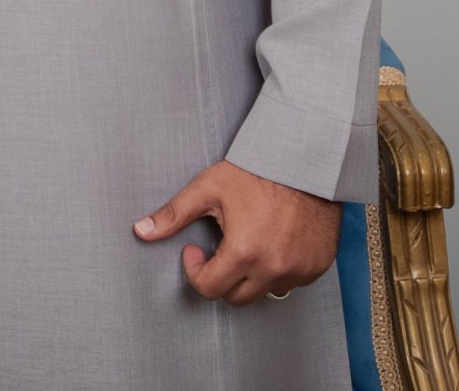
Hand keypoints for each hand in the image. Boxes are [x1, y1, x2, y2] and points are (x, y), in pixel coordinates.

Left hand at [134, 159, 340, 304]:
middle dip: (221, 278)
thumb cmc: (257, 172)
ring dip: (251, 277)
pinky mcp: (316, 267)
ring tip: (247, 244)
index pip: (209, 288)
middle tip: (220, 249)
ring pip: (265, 292)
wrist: (305, 162)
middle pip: (236, 297)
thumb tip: (142, 230)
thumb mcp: (209, 188)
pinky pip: (291, 283)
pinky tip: (272, 244)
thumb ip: (174, 214)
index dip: (195, 270)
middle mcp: (273, 268)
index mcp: (244, 252)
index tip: (195, 251)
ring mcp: (299, 270)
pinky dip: (278, 271)